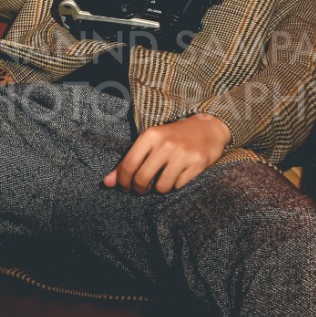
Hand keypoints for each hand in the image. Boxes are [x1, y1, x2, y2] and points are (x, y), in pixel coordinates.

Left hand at [103, 114, 231, 193]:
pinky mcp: (198, 163)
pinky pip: (178, 186)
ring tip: (161, 182)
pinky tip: (177, 177)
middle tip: (142, 189)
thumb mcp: (150, 142)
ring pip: (161, 187)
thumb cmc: (173, 136)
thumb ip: (128, 161)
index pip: (128, 165)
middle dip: (139, 189)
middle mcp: (166, 144)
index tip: (125, 187)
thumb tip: (107, 183)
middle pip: (142, 179)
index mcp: (150, 135)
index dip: (123, 182)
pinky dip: (175, 186)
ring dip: (159, 189)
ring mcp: (183, 154)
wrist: (208, 127)